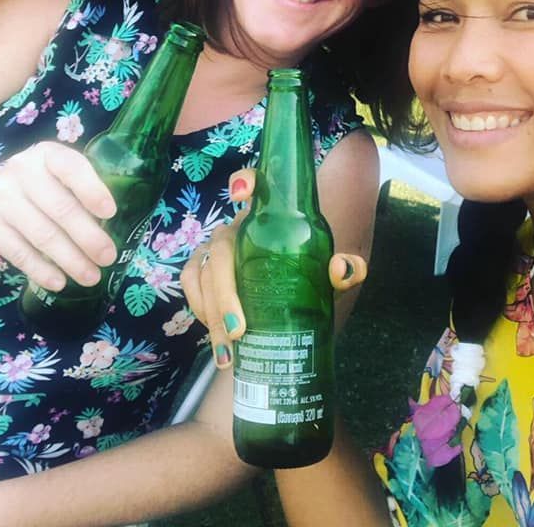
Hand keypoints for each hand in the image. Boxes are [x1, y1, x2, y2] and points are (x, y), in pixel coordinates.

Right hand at [0, 141, 116, 289]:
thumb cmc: (33, 186)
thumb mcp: (52, 174)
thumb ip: (78, 189)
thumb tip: (114, 227)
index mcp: (47, 155)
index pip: (71, 167)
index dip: (92, 190)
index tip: (110, 213)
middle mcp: (22, 171)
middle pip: (61, 208)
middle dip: (88, 237)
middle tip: (108, 257)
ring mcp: (1, 198)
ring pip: (42, 235)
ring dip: (70, 260)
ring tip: (91, 276)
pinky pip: (19, 252)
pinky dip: (41, 271)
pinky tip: (59, 283)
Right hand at [180, 167, 366, 368]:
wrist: (289, 294)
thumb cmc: (306, 273)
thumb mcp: (326, 273)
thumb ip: (343, 269)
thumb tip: (343, 270)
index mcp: (268, 217)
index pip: (255, 183)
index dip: (244, 181)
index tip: (240, 194)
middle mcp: (237, 228)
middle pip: (221, 248)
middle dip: (225, 291)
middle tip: (239, 330)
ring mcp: (214, 248)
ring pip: (202, 273)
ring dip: (211, 313)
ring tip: (228, 351)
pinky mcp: (200, 269)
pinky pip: (190, 283)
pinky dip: (199, 310)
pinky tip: (217, 340)